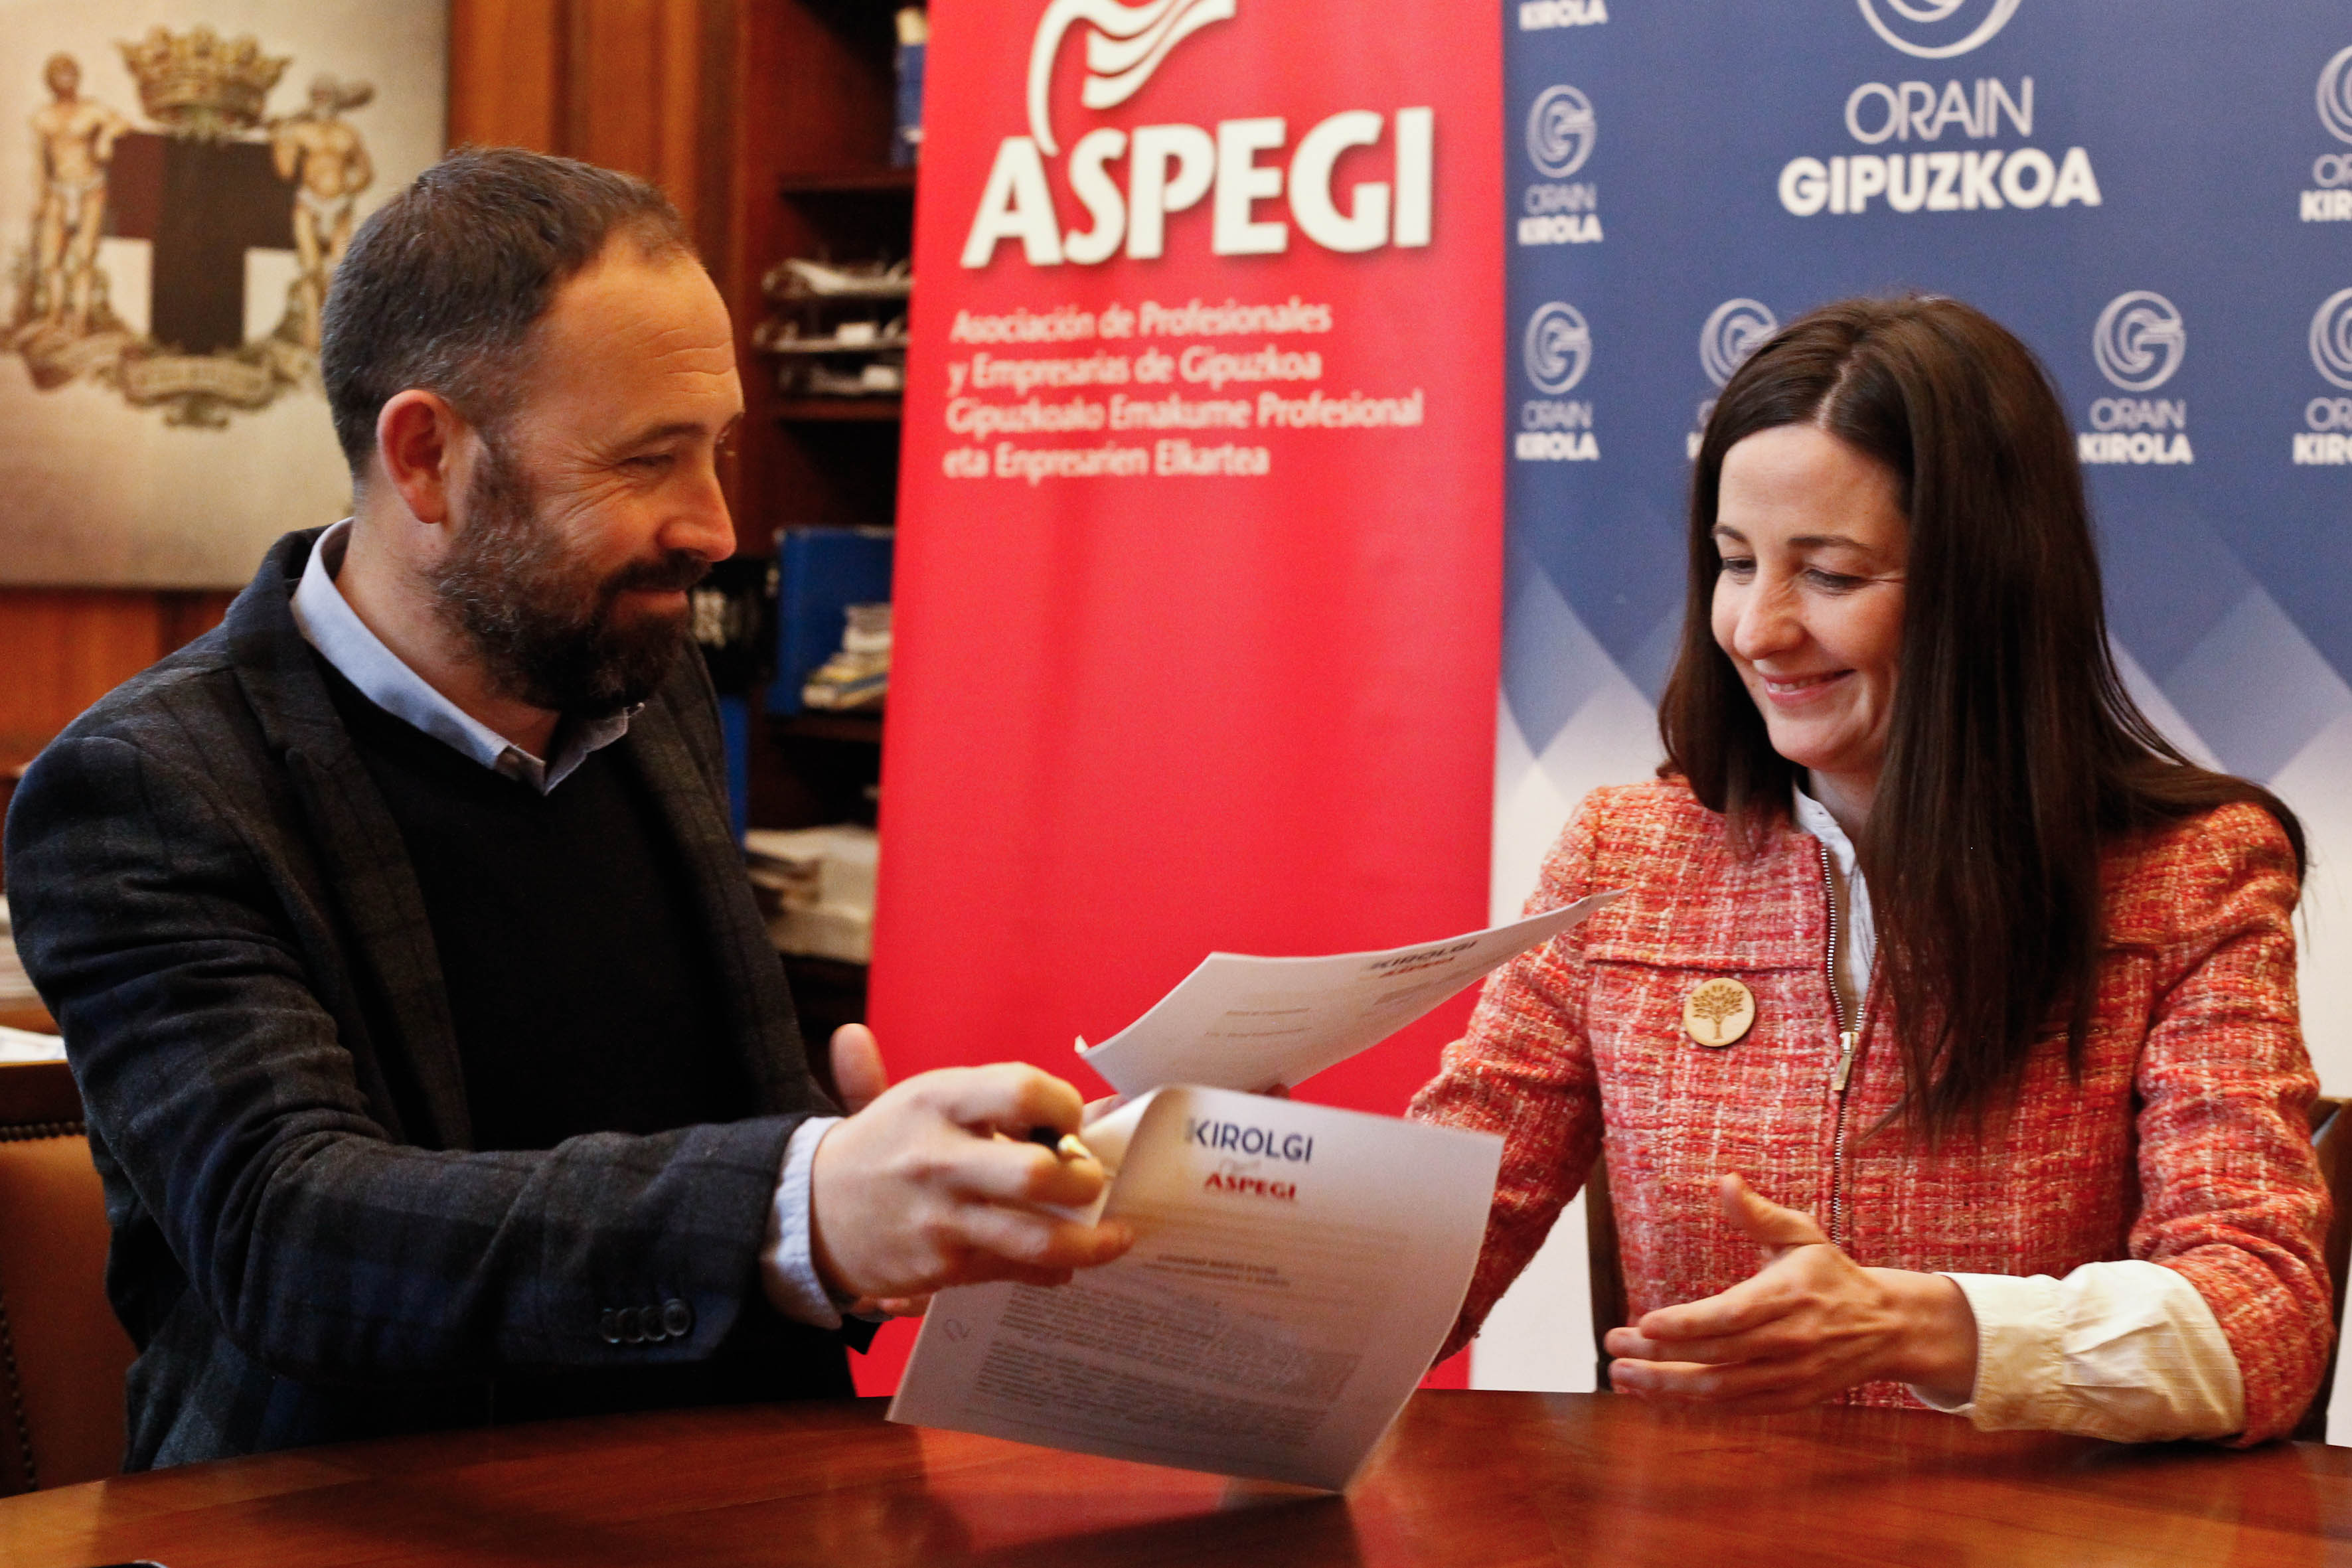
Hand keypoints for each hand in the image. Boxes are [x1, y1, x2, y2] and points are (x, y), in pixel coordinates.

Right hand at [809, 1025, 1133, 1303]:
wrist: (807, 1211)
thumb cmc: (884, 1146)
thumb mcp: (919, 1098)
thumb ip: (993, 1093)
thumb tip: (1088, 1094)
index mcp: (936, 1102)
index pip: (1023, 1091)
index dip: (1064, 1104)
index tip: (1071, 1119)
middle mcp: (939, 1159)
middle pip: (1038, 1173)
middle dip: (1082, 1179)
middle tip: (1091, 1180)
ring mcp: (941, 1219)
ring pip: (1037, 1237)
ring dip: (1089, 1240)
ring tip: (1114, 1236)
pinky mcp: (941, 1268)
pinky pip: (1015, 1271)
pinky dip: (1052, 1269)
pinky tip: (1070, 1263)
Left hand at [1601, 1174, 1977, 1412]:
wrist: (1887, 1327)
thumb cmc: (1831, 1274)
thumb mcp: (1801, 1234)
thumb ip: (1759, 1214)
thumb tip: (1725, 1181)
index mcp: (1788, 1297)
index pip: (1730, 1317)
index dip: (1686, 1325)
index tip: (1643, 1324)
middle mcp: (1789, 1342)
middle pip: (1715, 1356)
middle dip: (1659, 1356)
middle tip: (1612, 1346)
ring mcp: (1790, 1377)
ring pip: (1720, 1390)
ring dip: (1666, 1387)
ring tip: (1620, 1377)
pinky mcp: (1789, 1400)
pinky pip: (1733, 1407)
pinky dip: (1692, 1404)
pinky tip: (1656, 1393)